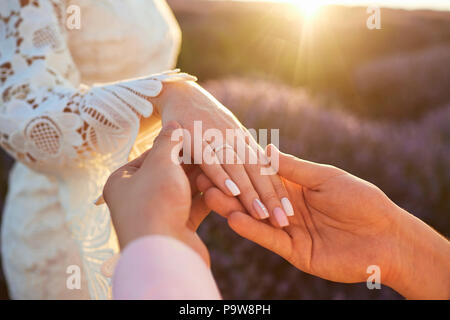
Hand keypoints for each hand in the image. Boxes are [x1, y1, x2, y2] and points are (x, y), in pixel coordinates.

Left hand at [103, 121, 210, 264]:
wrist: (164, 253)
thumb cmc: (155, 202)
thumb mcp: (160, 164)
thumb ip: (168, 142)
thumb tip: (174, 125)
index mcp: (123, 181)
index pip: (151, 155)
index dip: (175, 144)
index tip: (195, 135)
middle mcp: (137, 198)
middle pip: (170, 172)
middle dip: (194, 163)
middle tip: (214, 148)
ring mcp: (158, 214)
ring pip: (185, 189)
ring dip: (204, 179)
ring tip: (222, 166)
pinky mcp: (178, 228)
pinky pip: (194, 206)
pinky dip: (209, 196)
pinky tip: (225, 186)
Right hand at [148, 81, 293, 227]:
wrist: (179, 93)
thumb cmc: (203, 120)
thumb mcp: (225, 135)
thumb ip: (238, 155)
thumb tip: (252, 182)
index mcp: (243, 140)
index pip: (264, 169)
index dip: (277, 191)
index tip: (289, 212)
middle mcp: (234, 139)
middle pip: (256, 171)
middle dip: (270, 197)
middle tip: (283, 220)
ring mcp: (215, 137)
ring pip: (237, 168)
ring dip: (250, 192)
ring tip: (262, 215)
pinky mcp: (194, 137)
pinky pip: (210, 159)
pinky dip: (221, 176)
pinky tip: (232, 192)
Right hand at [198, 145, 449, 298]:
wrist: (386, 236)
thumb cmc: (361, 200)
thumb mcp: (326, 178)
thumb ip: (294, 168)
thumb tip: (264, 149)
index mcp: (297, 187)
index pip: (262, 177)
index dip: (241, 169)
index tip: (217, 157)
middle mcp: (288, 208)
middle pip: (253, 197)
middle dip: (229, 188)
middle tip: (201, 178)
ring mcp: (289, 230)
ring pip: (256, 218)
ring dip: (232, 208)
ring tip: (210, 196)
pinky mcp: (293, 251)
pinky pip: (269, 239)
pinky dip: (252, 229)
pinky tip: (233, 218)